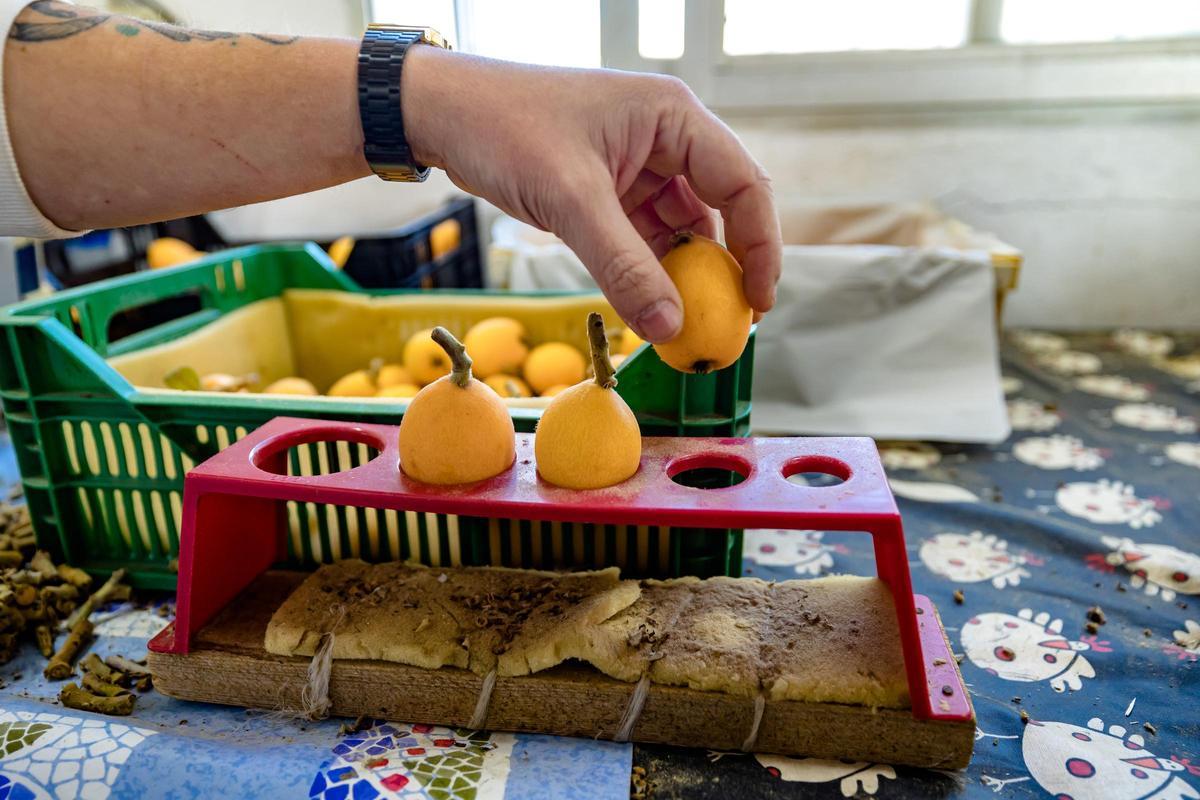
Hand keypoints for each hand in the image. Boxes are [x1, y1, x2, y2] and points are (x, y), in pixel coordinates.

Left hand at [402, 48, 780, 342]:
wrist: (444, 114)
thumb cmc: (506, 127)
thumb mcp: (570, 200)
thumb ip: (623, 265)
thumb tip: (668, 327)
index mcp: (673, 117)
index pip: (743, 184)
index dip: (760, 246)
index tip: (757, 301)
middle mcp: (666, 138)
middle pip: (721, 210)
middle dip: (726, 268)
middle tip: (729, 323)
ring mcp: (640, 165)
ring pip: (682, 229)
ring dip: (685, 275)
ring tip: (688, 323)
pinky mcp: (611, 190)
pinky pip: (646, 237)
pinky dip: (650, 271)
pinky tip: (650, 306)